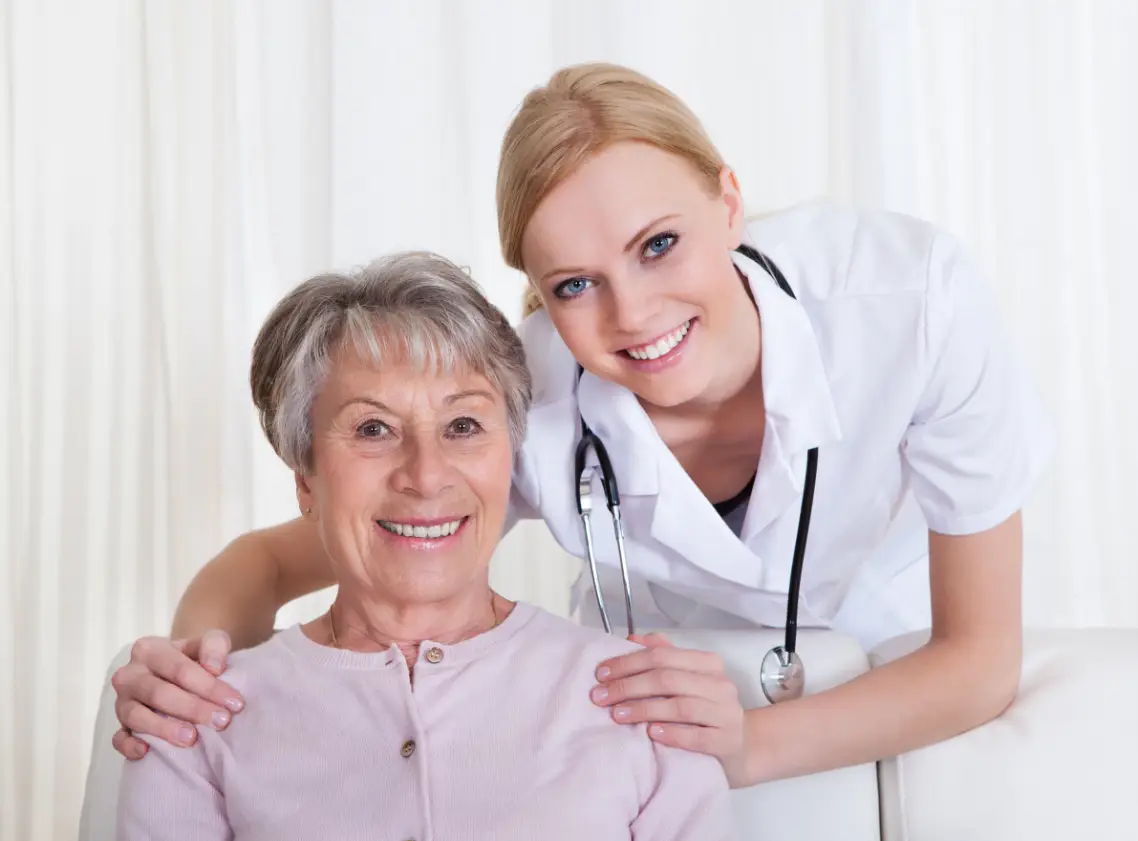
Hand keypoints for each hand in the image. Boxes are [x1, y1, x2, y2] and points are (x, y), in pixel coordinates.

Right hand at [110, 630, 244, 759]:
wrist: (175, 674)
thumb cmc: (193, 659)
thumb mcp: (206, 644)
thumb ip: (214, 645)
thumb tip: (214, 668)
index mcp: (149, 649)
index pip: (180, 669)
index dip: (209, 686)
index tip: (235, 703)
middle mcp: (130, 674)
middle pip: (160, 693)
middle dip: (193, 708)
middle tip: (221, 722)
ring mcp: (122, 701)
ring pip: (137, 716)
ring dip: (164, 729)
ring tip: (192, 738)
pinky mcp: (118, 726)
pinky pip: (118, 738)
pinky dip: (129, 745)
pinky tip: (146, 751)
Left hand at [591, 633, 748, 784]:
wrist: (742, 746)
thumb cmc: (706, 709)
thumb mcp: (688, 678)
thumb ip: (663, 656)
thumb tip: (631, 638)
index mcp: (707, 663)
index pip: (661, 655)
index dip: (627, 662)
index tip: (600, 673)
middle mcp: (719, 684)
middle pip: (667, 679)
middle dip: (628, 686)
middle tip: (599, 697)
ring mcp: (726, 714)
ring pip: (680, 706)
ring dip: (644, 709)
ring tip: (617, 715)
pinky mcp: (727, 742)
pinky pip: (696, 736)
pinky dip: (672, 733)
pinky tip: (651, 733)